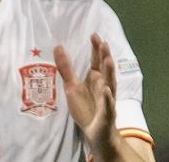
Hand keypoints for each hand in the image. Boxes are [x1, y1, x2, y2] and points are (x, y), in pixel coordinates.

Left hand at [54, 33, 120, 154]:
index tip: (95, 35)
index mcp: (96, 80)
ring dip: (109, 73)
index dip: (96, 50)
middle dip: (105, 57)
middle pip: (105, 70)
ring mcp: (107, 100)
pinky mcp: (107, 114)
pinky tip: (106, 90)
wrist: (97, 132)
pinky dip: (107, 98)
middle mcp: (104, 87)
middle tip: (104, 43)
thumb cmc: (86, 108)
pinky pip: (108, 105)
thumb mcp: (72, 86)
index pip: (97, 62)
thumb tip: (58, 47)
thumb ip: (66, 68)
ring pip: (110, 84)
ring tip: (108, 59)